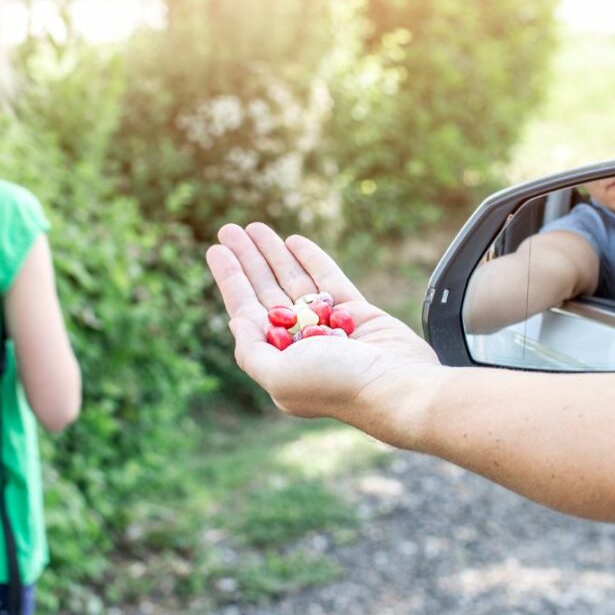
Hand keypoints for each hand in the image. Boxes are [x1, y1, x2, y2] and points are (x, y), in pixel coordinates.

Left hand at [205, 223, 440, 422]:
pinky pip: (330, 281)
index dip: (232, 280)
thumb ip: (252, 351)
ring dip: (274, 254)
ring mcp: (331, 328)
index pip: (248, 312)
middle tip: (229, 230)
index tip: (216, 251)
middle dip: (248, 260)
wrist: (397, 387)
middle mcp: (303, 345)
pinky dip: (312, 260)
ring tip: (254, 227)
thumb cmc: (337, 385)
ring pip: (297, 283)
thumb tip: (238, 320)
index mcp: (280, 362)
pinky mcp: (359, 314)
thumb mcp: (279, 376)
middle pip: (269, 293)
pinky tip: (293, 241)